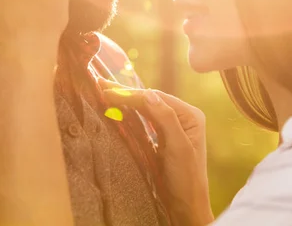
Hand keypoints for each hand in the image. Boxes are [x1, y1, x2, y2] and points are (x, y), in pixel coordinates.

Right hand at [99, 79, 213, 225]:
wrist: (186, 207)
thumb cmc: (186, 179)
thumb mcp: (178, 148)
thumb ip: (166, 119)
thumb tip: (148, 94)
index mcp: (190, 115)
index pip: (156, 98)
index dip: (132, 94)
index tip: (108, 90)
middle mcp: (182, 117)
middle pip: (150, 101)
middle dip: (126, 93)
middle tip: (101, 84)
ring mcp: (172, 127)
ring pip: (145, 109)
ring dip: (126, 101)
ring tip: (105, 92)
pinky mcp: (162, 139)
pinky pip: (144, 121)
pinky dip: (129, 113)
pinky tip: (117, 108)